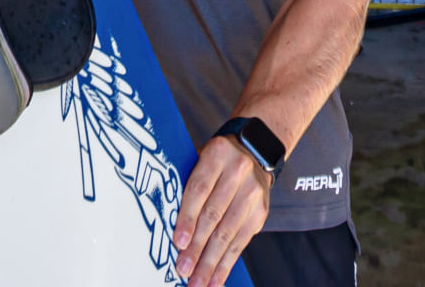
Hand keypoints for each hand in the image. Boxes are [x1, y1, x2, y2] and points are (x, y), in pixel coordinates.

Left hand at [173, 135, 272, 285]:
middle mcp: (238, 173)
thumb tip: (165, 217)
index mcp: (217, 155)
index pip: (199, 190)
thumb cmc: (217, 158)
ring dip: (211, 262)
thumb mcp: (200, 157)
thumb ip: (187, 181)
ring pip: (228, 233)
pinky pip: (241, 242)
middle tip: (184, 269)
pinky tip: (216, 278)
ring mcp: (252, 195)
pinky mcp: (260, 214)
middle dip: (198, 247)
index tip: (178, 242)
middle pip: (214, 216)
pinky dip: (227, 263)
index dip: (188, 218)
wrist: (256, 151)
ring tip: (198, 281)